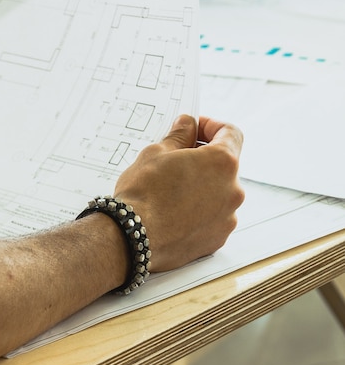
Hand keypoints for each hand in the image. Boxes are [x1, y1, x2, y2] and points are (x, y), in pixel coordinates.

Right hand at [114, 115, 243, 271]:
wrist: (131, 236)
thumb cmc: (143, 194)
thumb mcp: (157, 152)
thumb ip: (179, 136)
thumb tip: (187, 125)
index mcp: (222, 163)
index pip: (231, 133)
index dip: (212, 126)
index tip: (195, 129)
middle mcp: (233, 190)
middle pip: (224, 166)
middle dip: (202, 160)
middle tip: (175, 160)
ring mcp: (227, 218)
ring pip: (218, 194)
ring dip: (200, 187)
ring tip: (170, 191)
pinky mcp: (216, 239)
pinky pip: (212, 219)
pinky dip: (197, 212)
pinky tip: (173, 212)